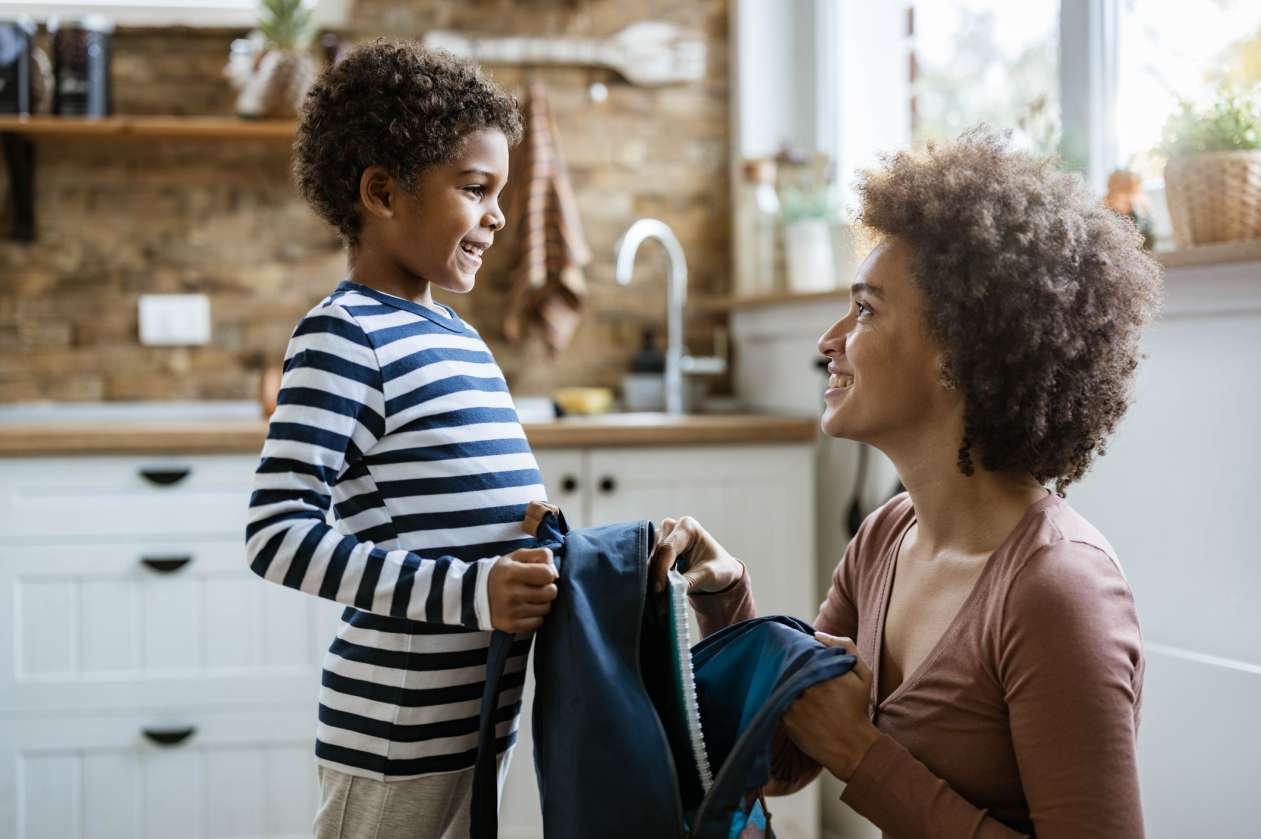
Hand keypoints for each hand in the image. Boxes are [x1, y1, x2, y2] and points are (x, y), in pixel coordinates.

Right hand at [487, 547, 557, 633]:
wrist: (476, 594)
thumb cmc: (503, 573)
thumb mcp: (517, 556)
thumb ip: (540, 555)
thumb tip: (555, 573)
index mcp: (511, 572)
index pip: (548, 574)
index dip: (548, 573)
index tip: (541, 574)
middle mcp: (511, 593)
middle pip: (551, 593)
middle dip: (547, 588)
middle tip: (536, 587)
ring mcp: (511, 611)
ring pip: (546, 608)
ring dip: (542, 603)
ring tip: (530, 597)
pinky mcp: (511, 625)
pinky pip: (538, 622)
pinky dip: (536, 616)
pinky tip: (526, 609)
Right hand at [648, 515, 744, 594]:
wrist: (719, 570)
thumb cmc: (719, 568)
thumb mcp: (709, 575)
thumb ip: (690, 581)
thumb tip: (671, 592)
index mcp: (688, 527)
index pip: (667, 548)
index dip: (661, 570)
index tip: (659, 590)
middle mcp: (672, 527)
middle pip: (655, 553)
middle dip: (655, 577)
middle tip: (657, 600)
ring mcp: (662, 536)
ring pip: (649, 559)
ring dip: (651, 580)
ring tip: (657, 601)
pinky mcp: (656, 548)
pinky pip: (648, 563)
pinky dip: (651, 579)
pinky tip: (655, 594)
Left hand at [782, 632, 880, 781]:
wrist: (853, 747)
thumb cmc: (857, 708)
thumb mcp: (862, 674)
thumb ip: (845, 647)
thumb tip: (816, 635)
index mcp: (824, 671)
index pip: (800, 651)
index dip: (798, 651)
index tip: (801, 655)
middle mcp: (807, 686)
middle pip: (789, 667)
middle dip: (791, 667)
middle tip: (797, 673)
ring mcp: (794, 704)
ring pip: (781, 684)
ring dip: (784, 683)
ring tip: (795, 688)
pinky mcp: (786, 720)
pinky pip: (777, 702)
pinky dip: (781, 699)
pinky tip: (791, 703)